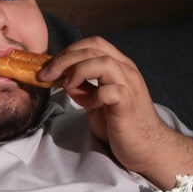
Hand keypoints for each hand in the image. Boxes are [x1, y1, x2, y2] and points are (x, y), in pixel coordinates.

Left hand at [40, 37, 173, 177]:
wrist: (146, 148)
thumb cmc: (122, 125)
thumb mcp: (97, 102)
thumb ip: (84, 89)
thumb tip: (65, 81)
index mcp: (119, 66)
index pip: (93, 43)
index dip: (69, 50)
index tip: (50, 66)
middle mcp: (126, 70)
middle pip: (93, 48)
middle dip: (64, 59)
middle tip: (45, 75)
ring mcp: (129, 85)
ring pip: (102, 62)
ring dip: (77, 71)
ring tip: (66, 86)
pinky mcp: (128, 103)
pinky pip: (108, 91)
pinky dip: (93, 96)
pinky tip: (89, 106)